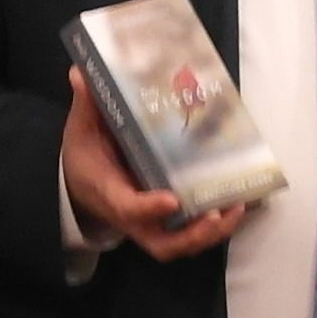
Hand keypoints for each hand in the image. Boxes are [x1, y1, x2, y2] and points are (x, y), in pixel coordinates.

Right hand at [63, 71, 242, 260]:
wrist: (81, 186)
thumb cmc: (85, 158)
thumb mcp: (80, 130)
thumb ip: (86, 105)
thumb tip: (80, 73)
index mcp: (109, 193)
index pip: (127, 208)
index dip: (149, 208)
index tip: (172, 199)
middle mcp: (132, 217)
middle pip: (162, 244)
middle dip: (192, 235)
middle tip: (216, 214)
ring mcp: (149, 224)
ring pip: (180, 244)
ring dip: (210, 233)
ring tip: (236, 209)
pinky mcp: (164, 222)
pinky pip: (189, 233)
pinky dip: (214, 226)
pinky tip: (235, 205)